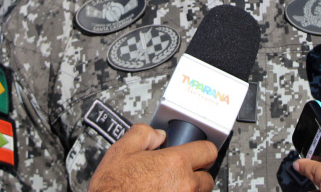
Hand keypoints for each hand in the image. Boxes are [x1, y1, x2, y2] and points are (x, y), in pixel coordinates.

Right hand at [88, 123, 216, 191]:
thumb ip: (143, 134)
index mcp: (175, 163)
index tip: (197, 153)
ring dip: (188, 189)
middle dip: (195, 174)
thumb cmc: (112, 188)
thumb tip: (157, 135)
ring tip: (168, 188)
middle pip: (207, 178)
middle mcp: (185, 185)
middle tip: (178, 174)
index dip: (201, 150)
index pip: (208, 151)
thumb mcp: (121, 150)